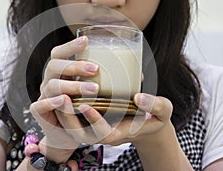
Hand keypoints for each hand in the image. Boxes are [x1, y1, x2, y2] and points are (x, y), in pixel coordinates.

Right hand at [29, 36, 99, 158]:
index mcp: (61, 73)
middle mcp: (49, 81)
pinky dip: (53, 102)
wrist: (66, 136)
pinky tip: (66, 100)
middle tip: (95, 69)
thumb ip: (111, 83)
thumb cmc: (84, 111)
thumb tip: (139, 76)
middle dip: (74, 65)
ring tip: (94, 89)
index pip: (59, 54)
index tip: (87, 41)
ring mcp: (43, 96)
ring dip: (72, 85)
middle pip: (53, 65)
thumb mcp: (96, 94)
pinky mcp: (39, 112)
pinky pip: (40, 105)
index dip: (70, 46)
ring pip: (51, 85)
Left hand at [55, 93, 173, 145]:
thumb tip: (139, 96)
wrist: (147, 123)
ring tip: (59, 92)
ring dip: (64, 113)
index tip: (85, 106)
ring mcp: (96, 128)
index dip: (93, 122)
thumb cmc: (155, 118)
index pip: (103, 134)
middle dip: (69, 119)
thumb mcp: (163, 111)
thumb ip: (155, 105)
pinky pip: (75, 118)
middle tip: (63, 98)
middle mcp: (104, 133)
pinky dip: (67, 107)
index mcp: (120, 134)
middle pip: (81, 135)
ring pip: (73, 128)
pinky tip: (63, 88)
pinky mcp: (92, 120)